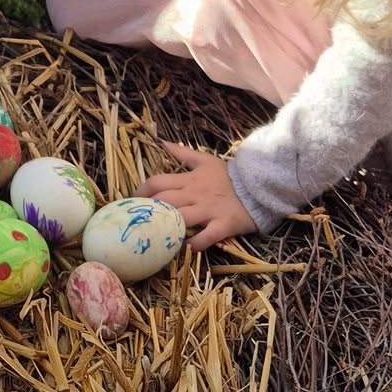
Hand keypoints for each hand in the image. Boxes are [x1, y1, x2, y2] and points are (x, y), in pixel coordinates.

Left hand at [142, 144, 256, 249]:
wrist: (258, 187)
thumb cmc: (229, 176)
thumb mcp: (205, 160)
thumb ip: (182, 153)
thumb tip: (161, 142)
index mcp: (189, 180)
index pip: (157, 182)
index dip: (141, 191)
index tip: (133, 201)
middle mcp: (195, 195)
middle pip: (164, 202)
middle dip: (148, 211)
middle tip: (139, 222)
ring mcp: (208, 211)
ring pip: (181, 218)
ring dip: (167, 228)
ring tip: (157, 236)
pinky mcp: (223, 225)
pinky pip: (206, 237)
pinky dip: (194, 244)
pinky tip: (184, 248)